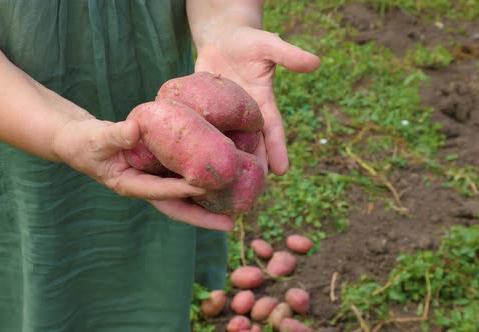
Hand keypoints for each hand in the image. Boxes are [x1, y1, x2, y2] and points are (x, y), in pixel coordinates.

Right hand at [52, 117, 233, 230]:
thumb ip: (116, 135)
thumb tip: (137, 128)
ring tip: (234, 208)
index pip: (161, 191)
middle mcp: (144, 187)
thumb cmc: (85, 141)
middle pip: (177, 206)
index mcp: (129, 184)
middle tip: (230, 223)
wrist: (79, 140)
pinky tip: (217, 178)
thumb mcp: (97, 138)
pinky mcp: (156, 169)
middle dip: (202, 217)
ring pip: (182, 196)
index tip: (206, 186)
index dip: (183, 189)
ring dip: (205, 203)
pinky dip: (197, 180)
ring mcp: (151, 181)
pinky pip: (180, 177)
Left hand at [195, 26, 320, 174]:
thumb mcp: (268, 45)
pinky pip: (204, 131)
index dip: (278, 149)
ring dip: (228, 162)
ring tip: (224, 186)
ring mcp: (224, 115)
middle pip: (251, 145)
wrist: (222, 38)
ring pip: (228, 144)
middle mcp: (245, 115)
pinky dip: (202, 145)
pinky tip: (196, 162)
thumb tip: (316, 62)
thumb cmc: (249, 41)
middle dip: (253, 167)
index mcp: (262, 103)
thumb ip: (289, 54)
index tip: (282, 171)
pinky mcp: (205, 112)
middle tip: (252, 190)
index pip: (273, 130)